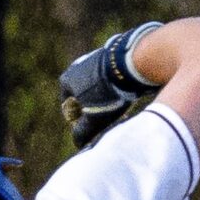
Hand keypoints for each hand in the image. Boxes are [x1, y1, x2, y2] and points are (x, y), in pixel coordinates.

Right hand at [58, 22, 162, 149]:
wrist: (131, 64)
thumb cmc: (108, 93)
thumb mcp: (93, 119)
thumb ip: (83, 133)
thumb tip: (79, 143)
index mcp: (67, 79)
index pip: (68, 107)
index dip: (79, 120)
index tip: (94, 126)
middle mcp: (77, 66)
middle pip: (84, 96)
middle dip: (95, 108)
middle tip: (109, 117)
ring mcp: (94, 58)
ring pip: (99, 87)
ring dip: (108, 97)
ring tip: (121, 106)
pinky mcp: (112, 56)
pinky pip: (112, 78)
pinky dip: (118, 87)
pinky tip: (129, 93)